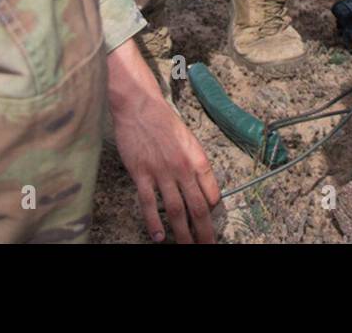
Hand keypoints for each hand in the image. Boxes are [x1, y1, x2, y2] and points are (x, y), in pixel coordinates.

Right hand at [108, 41, 220, 242]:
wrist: (139, 105)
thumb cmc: (163, 120)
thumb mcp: (188, 139)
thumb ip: (194, 163)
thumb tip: (201, 186)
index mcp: (197, 158)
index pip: (212, 193)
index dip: (212, 211)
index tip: (209, 221)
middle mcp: (182, 167)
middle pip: (197, 208)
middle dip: (204, 232)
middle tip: (208, 246)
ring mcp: (161, 171)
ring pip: (175, 210)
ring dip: (182, 233)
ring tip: (187, 247)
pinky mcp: (141, 172)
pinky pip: (148, 202)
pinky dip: (154, 222)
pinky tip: (158, 236)